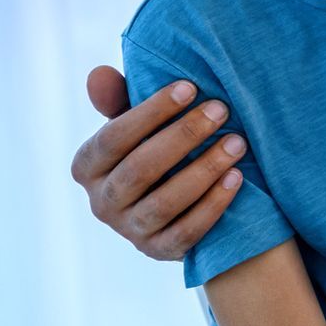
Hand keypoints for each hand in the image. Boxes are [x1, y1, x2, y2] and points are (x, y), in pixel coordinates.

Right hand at [70, 64, 244, 259]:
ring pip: (164, 202)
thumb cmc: (153, 149)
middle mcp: (101, 202)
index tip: (190, 87)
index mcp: (88, 166)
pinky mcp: (159, 250)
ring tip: (238, 143)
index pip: (113, 137)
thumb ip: (119, 100)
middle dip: (184, 136)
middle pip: (140, 169)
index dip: (151, 112)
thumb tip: (98, 75)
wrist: (175, 207)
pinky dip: (213, 205)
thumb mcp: (135, 125)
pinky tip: (237, 179)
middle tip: (220, 109)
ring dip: (204, 170)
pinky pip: (186, 232)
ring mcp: (129, 230)